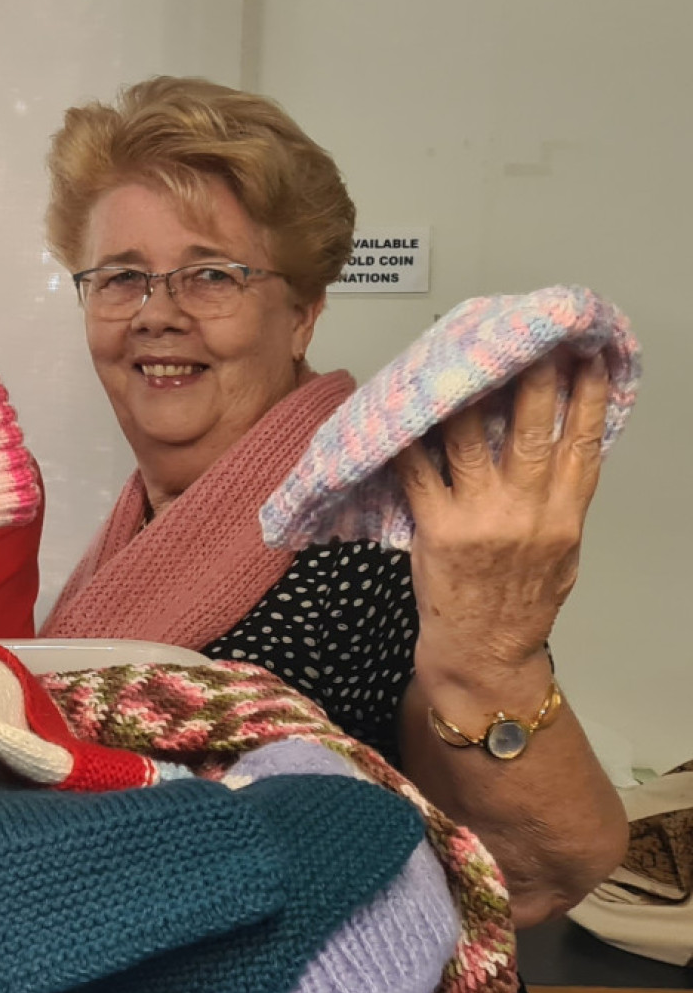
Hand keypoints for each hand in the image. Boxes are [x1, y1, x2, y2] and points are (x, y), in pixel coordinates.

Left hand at [393, 352, 608, 679]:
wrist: (482, 653)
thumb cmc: (519, 604)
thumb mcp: (560, 555)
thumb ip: (560, 505)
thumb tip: (567, 452)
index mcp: (563, 518)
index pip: (583, 447)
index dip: (589, 400)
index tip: (589, 359)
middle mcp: (527, 514)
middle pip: (533, 434)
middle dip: (533, 382)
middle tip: (530, 339)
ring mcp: (481, 520)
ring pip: (472, 443)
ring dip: (467, 397)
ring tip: (463, 359)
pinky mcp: (438, 530)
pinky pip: (419, 473)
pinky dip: (409, 441)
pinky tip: (403, 411)